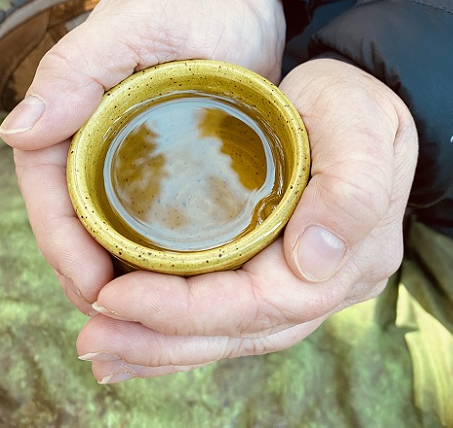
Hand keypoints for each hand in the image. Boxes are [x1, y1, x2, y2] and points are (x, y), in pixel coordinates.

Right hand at [0, 0, 284, 313]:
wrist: (252, 22)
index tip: (90, 287)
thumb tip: (16, 132)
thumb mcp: (140, 25)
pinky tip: (168, 287)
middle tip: (114, 316)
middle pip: (80, 223)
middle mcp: (103, 145)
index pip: (53, 193)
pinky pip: (152, 224)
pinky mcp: (174, 172)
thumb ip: (77, 68)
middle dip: (88, 275)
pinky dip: (153, 260)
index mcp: (81, 117)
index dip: (63, 245)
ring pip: (112, 232)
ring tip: (138, 317)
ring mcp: (138, 162)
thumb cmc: (201, 15)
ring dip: (117, 278)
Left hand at [73, 57, 417, 383]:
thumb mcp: (360, 125)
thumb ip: (351, 187)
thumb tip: (312, 262)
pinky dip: (178, 330)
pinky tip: (137, 334)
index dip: (188, 312)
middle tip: (93, 340)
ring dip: (161, 346)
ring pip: (228, 332)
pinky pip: (226, 313)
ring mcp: (299, 282)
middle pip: (238, 331)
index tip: (116, 296)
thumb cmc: (355, 105)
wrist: (355, 105)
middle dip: (160, 340)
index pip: (262, 305)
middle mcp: (323, 284)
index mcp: (349, 258)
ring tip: (102, 347)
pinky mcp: (274, 270)